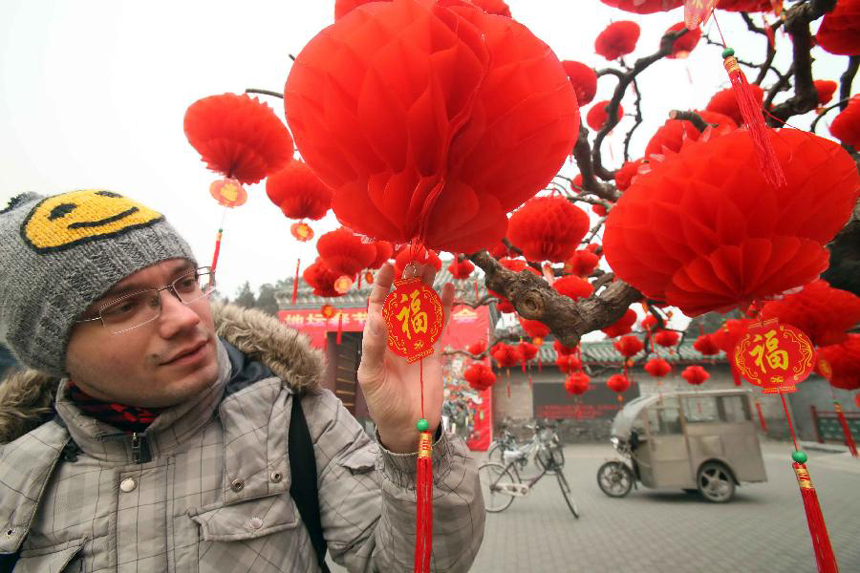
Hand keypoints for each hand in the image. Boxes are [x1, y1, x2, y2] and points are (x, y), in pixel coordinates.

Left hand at [357, 262, 454, 452]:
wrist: (409, 427)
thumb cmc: (383, 403)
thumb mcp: (371, 377)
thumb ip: (373, 347)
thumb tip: (376, 317)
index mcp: (377, 338)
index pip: (379, 304)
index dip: (383, 285)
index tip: (389, 265)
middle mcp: (396, 335)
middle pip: (403, 300)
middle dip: (410, 279)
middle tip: (418, 256)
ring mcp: (416, 341)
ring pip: (423, 307)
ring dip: (428, 286)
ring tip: (435, 264)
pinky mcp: (434, 350)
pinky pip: (440, 324)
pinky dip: (445, 306)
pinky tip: (448, 288)